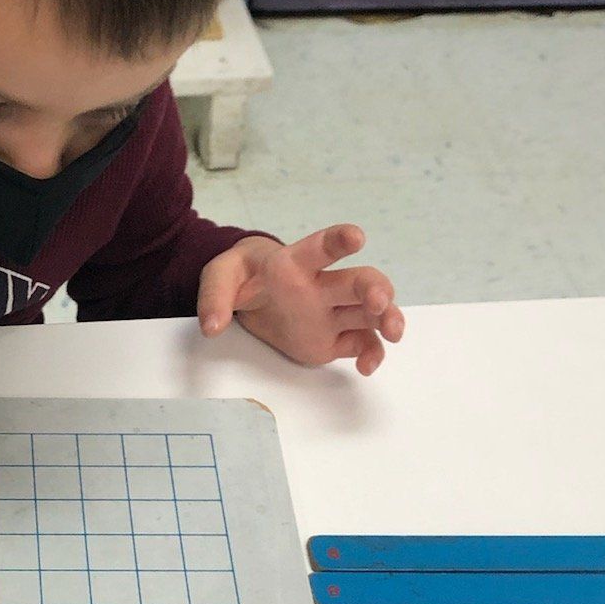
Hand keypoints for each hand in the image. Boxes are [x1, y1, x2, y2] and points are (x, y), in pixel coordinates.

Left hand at [197, 225, 404, 374]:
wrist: (253, 297)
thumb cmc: (243, 277)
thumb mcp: (220, 275)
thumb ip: (215, 296)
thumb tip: (212, 326)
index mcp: (297, 264)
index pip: (321, 247)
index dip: (338, 240)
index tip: (356, 237)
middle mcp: (323, 286)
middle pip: (360, 282)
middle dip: (375, 289)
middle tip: (379, 303)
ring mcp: (333, 313)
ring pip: (371, 313)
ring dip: (387, 320)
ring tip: (392, 335)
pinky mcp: (335, 339)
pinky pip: (362, 344)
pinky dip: (370, 354)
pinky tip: (367, 366)